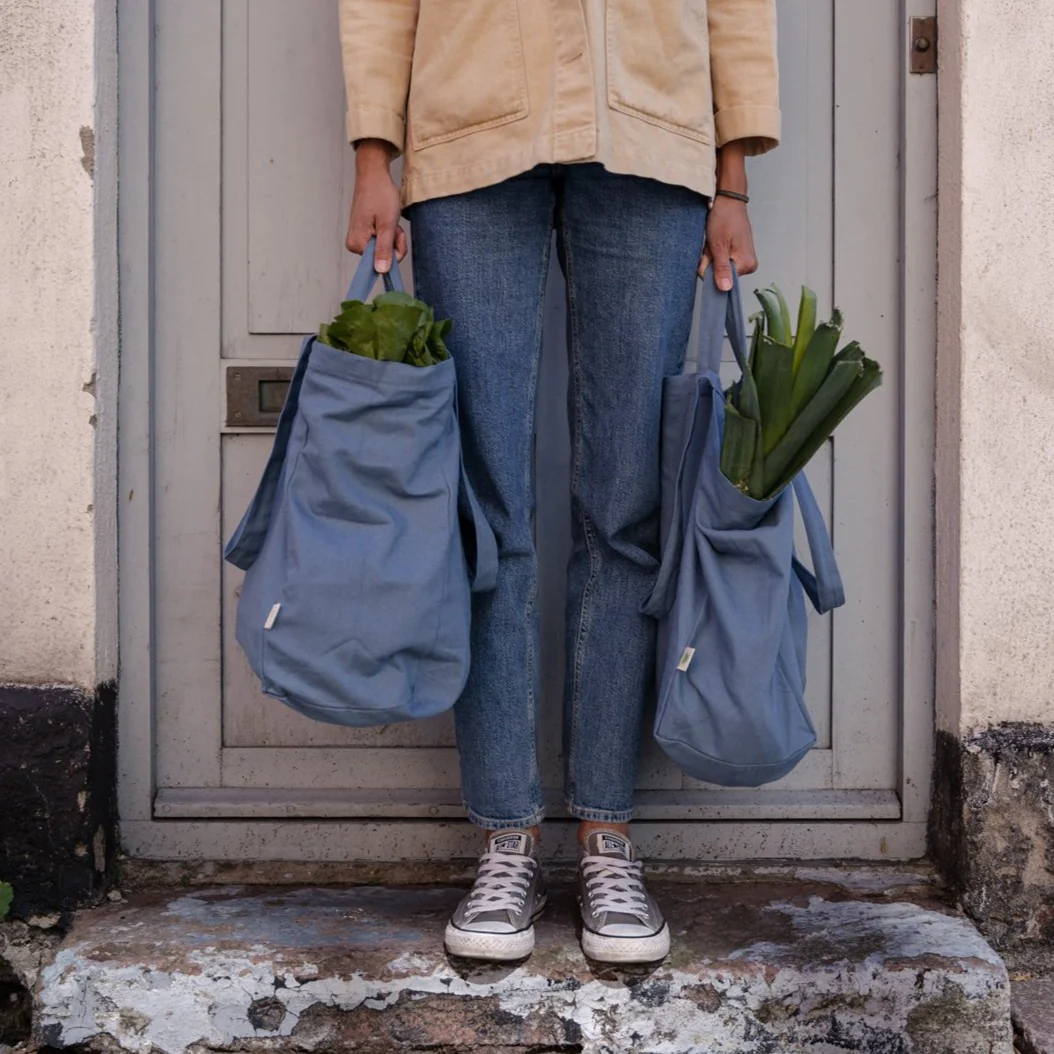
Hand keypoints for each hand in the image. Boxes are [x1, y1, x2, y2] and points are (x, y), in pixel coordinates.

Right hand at [345, 139, 407, 273]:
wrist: (374, 174)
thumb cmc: (380, 194)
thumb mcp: (387, 224)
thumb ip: (384, 249)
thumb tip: (381, 271)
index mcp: (356, 244)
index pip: (381, 263)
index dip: (393, 250)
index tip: (394, 234)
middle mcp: (354, 244)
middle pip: (383, 257)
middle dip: (394, 242)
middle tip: (392, 224)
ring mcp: (359, 238)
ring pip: (384, 248)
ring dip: (392, 235)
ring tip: (389, 218)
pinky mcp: (364, 233)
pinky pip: (381, 240)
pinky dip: (388, 231)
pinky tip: (386, 219)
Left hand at [700, 195, 757, 290]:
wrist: (729, 201)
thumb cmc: (724, 219)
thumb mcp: (718, 246)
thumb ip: (721, 269)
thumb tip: (725, 289)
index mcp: (747, 265)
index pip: (722, 282)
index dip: (711, 269)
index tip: (711, 254)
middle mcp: (749, 265)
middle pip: (721, 275)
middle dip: (711, 262)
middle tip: (712, 246)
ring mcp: (744, 260)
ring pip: (719, 268)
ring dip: (712, 257)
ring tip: (715, 242)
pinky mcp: (739, 254)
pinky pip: (722, 261)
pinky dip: (715, 253)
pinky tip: (716, 242)